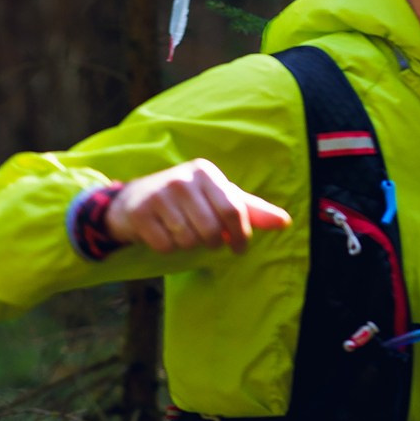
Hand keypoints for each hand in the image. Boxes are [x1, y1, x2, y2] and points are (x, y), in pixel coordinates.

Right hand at [106, 160, 289, 255]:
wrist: (134, 199)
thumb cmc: (187, 199)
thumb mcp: (218, 197)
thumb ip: (250, 210)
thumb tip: (285, 222)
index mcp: (205, 172)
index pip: (233, 210)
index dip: (241, 235)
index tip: (239, 248)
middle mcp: (182, 180)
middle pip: (211, 231)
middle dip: (212, 242)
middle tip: (204, 237)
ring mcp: (159, 195)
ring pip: (188, 241)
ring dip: (188, 245)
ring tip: (181, 231)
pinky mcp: (140, 213)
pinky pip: (166, 246)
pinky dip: (167, 247)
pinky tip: (162, 233)